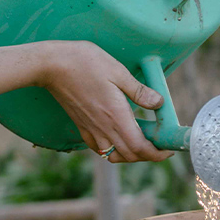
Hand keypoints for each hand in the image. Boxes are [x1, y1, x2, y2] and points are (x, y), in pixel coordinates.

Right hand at [37, 40, 171, 162]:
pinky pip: (100, 148)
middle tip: (159, 144)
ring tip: (141, 141)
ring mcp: (90, 129)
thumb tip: (158, 103)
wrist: (51, 66)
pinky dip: (113, 150)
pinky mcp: (81, 126)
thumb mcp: (118, 71)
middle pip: (129, 155)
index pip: (140, 147)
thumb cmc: (85, 63)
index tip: (168, 151)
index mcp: (116, 116)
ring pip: (114, 156)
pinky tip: (118, 135)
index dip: (157, 154)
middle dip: (148, 155)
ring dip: (130, 154)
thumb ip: (139, 91)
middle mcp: (103, 128)